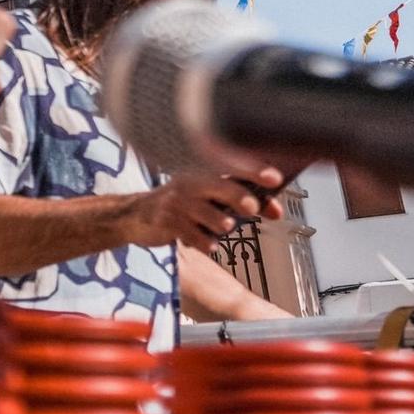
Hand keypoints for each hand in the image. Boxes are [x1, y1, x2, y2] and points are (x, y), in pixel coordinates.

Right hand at [121, 167, 286, 249]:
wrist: (136, 215)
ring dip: (222, 224)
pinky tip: (209, 245)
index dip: (254, 171)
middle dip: (239, 197)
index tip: (275, 179)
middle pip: (221, 187)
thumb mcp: (209, 198)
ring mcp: (178, 203)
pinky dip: (206, 243)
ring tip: (224, 228)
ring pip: (209, 215)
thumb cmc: (181, 204)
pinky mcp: (167, 222)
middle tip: (250, 208)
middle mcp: (191, 183)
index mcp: (203, 172)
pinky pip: (194, 236)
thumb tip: (277, 211)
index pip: (233, 168)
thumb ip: (243, 203)